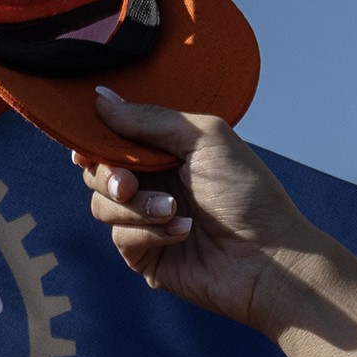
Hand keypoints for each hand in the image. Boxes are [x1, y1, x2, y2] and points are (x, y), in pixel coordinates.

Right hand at [82, 88, 356, 356]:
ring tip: (172, 209)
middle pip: (97, 171)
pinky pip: (121, 238)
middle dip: (108, 174)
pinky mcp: (146, 256)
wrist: (270, 257)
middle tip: (129, 182)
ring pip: (102, 205)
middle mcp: (153, 182)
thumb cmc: (249, 193)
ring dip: (134, 206)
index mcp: (166, 150)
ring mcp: (147, 221)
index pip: (112, 138)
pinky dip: (148, 233)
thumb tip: (100, 98)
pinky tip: (182, 233)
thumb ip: (151, 118)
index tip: (85, 146)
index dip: (94, 139)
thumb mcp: (205, 139)